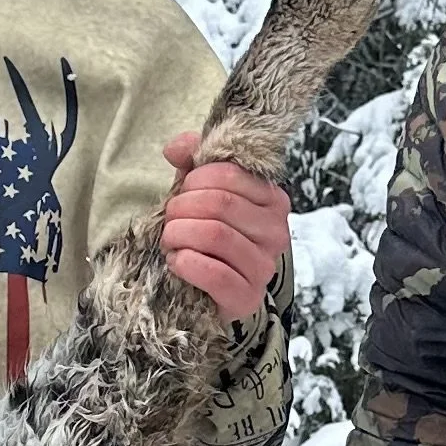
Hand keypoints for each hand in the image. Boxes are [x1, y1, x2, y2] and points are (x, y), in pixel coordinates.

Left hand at [160, 136, 289, 321]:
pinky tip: (176, 261)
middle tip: (169, 218)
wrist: (211, 292)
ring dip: (179, 235)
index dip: (194, 179)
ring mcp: (265, 267)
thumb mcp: (201, 192)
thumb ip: (192, 162)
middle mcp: (276, 231)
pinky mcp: (248, 297)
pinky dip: (186, 263)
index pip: (229, 174)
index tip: (181, 192)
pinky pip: (215, 274)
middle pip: (221, 203)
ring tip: (169, 240)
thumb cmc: (208, 236)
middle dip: (182, 208)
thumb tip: (175, 148)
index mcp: (272, 199)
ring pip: (216, 235)